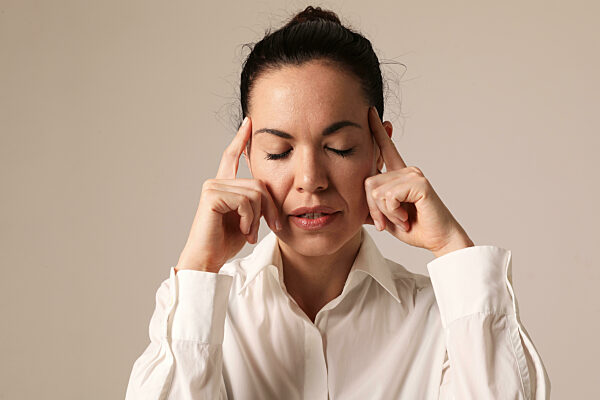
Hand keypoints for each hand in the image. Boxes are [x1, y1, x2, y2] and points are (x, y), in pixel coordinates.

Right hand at [175, 116, 281, 272]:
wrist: (208, 259)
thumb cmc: (225, 242)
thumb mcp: (248, 218)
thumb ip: (255, 201)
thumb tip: (267, 190)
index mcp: (223, 186)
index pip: (232, 156)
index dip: (241, 138)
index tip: (249, 121)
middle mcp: (216, 182)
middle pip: (259, 183)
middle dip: (270, 207)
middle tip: (271, 227)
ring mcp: (212, 187)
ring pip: (255, 193)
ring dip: (258, 217)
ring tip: (251, 232)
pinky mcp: (212, 195)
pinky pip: (246, 201)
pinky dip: (250, 219)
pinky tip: (243, 231)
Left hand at [364, 106, 473, 257]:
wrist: (439, 240)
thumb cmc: (415, 229)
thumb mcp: (386, 216)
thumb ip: (372, 205)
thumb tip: (353, 204)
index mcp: (399, 175)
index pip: (385, 149)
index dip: (376, 131)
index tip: (370, 111)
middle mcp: (406, 170)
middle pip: (368, 181)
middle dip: (372, 207)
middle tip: (387, 222)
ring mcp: (413, 174)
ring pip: (376, 191)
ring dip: (384, 212)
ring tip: (401, 219)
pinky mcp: (419, 183)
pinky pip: (389, 196)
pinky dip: (393, 212)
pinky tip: (406, 217)